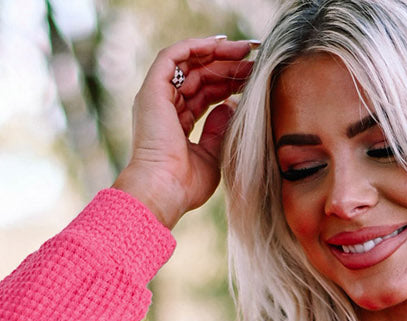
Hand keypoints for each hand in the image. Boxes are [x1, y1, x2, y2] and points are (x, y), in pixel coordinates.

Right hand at [112, 37, 257, 229]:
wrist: (164, 190)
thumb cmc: (186, 185)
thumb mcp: (212, 155)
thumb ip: (219, 129)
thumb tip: (231, 105)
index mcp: (175, 125)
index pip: (203, 95)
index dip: (227, 84)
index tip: (251, 78)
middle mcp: (163, 107)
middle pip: (198, 77)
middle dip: (226, 66)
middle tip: (253, 60)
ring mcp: (156, 97)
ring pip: (188, 63)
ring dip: (216, 54)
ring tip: (244, 50)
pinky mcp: (152, 89)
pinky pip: (173, 55)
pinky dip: (195, 46)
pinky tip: (221, 44)